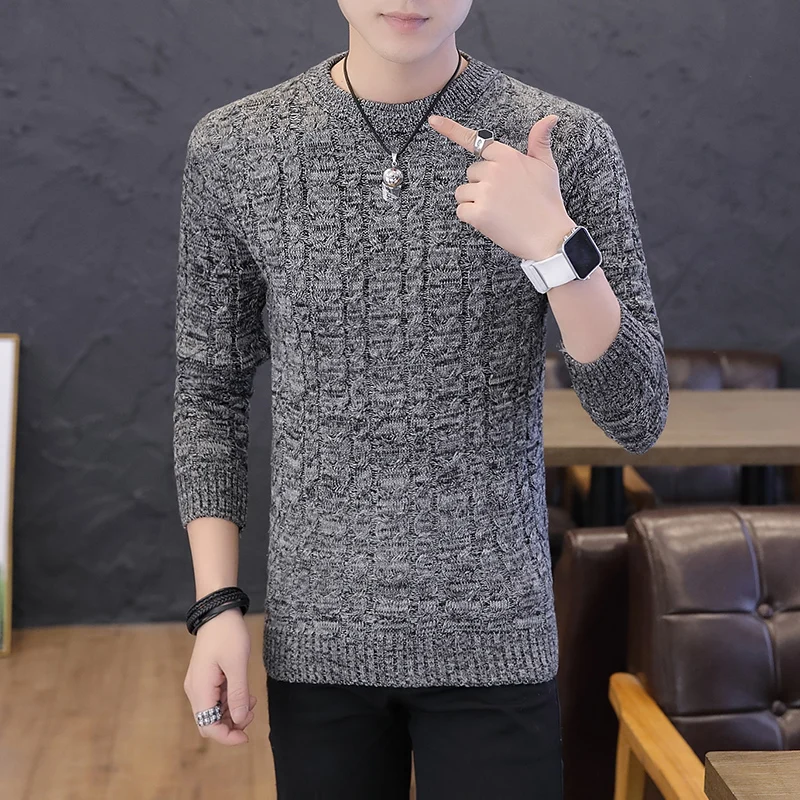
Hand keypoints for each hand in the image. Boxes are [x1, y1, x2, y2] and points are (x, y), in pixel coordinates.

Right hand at [183, 607, 257, 745]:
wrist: (218, 612)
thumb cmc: (227, 634)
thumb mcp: (237, 664)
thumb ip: (238, 694)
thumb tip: (241, 720)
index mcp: (200, 689)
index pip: (209, 727)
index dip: (227, 737)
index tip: (247, 736)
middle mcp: (195, 690)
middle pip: (210, 723)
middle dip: (232, 725)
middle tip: (252, 713)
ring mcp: (199, 684)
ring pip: (214, 712)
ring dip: (233, 712)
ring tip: (252, 700)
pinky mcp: (206, 678)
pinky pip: (217, 699)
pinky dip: (231, 701)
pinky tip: (245, 693)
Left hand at [427, 113, 575, 261]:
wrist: (549, 236)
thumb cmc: (547, 202)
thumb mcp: (547, 166)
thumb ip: (540, 140)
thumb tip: (550, 117)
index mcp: (508, 156)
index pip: (477, 141)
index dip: (453, 130)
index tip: (434, 120)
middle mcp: (494, 171)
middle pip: (470, 172)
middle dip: (481, 184)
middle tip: (503, 198)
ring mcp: (485, 192)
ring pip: (462, 192)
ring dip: (474, 202)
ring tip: (497, 210)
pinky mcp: (478, 213)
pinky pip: (461, 210)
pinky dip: (471, 218)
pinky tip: (490, 221)